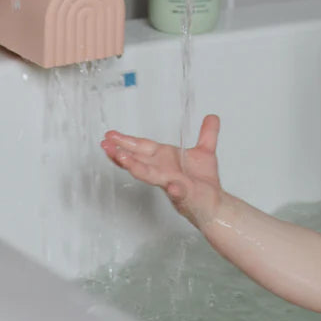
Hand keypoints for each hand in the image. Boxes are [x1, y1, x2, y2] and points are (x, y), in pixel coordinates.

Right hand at [101, 115, 223, 229]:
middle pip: (139, 160)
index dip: (127, 141)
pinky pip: (179, 192)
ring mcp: (172, 184)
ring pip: (150, 175)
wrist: (215, 204)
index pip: (143, 148)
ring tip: (123, 159)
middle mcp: (164, 171)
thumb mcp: (206, 152)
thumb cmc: (204, 182)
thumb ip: (207, 134)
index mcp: (166, 159)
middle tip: (106, 145)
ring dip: (136, 167)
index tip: (111, 135)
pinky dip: (176, 189)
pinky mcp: (185, 195)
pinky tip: (174, 186)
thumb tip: (211, 117)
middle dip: (122, 153)